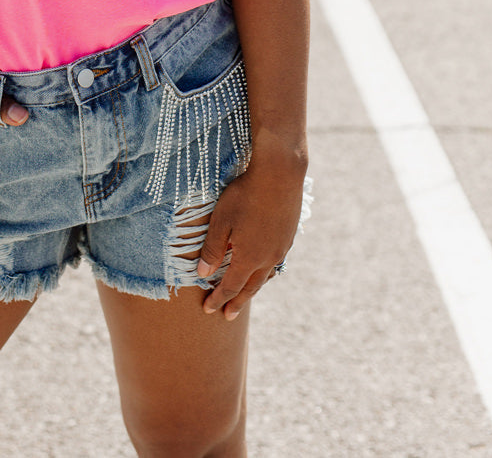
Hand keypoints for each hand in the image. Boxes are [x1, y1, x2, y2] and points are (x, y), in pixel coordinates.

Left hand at [196, 151, 305, 319]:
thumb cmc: (245, 195)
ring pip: (265, 275)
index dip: (218, 299)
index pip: (231, 287)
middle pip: (250, 287)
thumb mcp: (221, 221)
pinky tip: (263, 265)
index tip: (209, 310)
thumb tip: (203, 274)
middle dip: (237, 302)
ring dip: (253, 287)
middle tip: (228, 316)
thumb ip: (213, 249)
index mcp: (249, 258)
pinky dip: (265, 270)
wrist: (280, 175)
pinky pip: (275, 261)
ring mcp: (281, 248)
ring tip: (245, 294)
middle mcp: (268, 258)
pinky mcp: (289, 235)